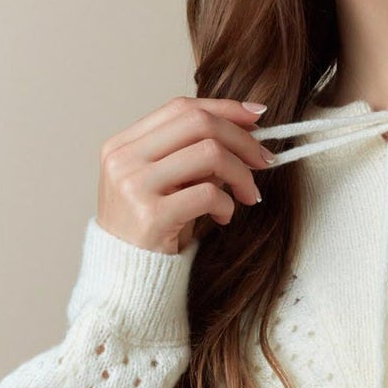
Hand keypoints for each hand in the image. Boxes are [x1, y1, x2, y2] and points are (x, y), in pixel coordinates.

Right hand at [96, 94, 275, 254]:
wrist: (125, 279)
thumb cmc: (150, 230)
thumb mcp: (164, 184)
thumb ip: (191, 156)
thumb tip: (246, 129)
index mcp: (123, 145)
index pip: (180, 108)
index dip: (224, 108)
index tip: (257, 116)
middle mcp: (124, 160)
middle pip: (197, 123)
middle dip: (241, 139)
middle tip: (264, 160)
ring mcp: (133, 186)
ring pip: (209, 153)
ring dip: (241, 174)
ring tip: (249, 195)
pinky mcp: (151, 216)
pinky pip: (208, 194)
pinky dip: (228, 204)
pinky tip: (224, 217)